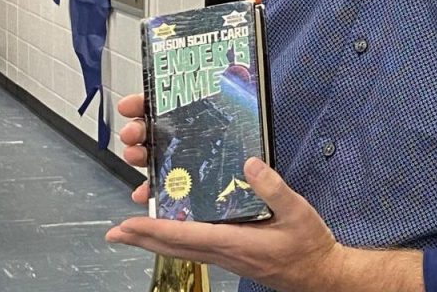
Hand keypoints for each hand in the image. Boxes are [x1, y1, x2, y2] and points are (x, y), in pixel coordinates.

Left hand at [109, 93, 343, 290]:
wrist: (320, 273)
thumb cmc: (308, 245)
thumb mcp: (297, 211)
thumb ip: (273, 188)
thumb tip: (249, 164)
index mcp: (235, 242)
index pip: (184, 236)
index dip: (152, 230)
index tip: (126, 225)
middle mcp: (224, 252)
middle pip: (174, 247)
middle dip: (143, 238)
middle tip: (116, 232)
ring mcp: (227, 256)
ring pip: (182, 249)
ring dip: (156, 240)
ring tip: (136, 230)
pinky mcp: (233, 255)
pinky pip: (196, 248)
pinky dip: (177, 240)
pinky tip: (175, 231)